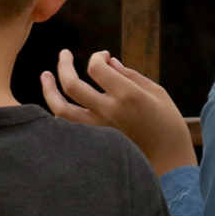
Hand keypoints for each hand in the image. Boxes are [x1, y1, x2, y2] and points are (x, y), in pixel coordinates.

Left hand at [40, 49, 196, 175]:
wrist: (170, 161)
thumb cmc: (167, 123)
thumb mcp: (156, 92)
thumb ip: (129, 75)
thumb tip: (109, 63)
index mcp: (127, 96)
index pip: (95, 68)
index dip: (96, 57)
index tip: (102, 56)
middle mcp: (108, 111)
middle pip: (72, 85)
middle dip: (63, 65)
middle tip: (63, 54)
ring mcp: (98, 129)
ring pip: (61, 109)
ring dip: (49, 90)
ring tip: (44, 76)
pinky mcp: (95, 142)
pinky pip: (68, 128)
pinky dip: (58, 113)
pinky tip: (56, 102)